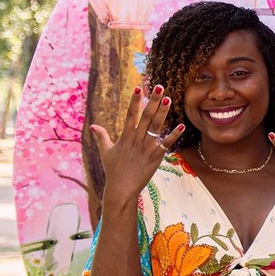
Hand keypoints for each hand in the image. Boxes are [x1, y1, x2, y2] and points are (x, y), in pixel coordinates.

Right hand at [90, 85, 183, 204]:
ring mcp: (147, 147)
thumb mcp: (106, 152)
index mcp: (125, 136)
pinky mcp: (156, 156)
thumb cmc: (113, 170)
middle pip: (146, 116)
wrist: (122, 188)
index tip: (139, 88)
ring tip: (169, 99)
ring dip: (163, 112)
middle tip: (160, 87)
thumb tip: (93, 126)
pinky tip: (181, 125)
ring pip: (157, 127)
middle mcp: (137, 139)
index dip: (135, 101)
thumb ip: (102, 137)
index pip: (130, 114)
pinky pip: (167, 143)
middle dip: (153, 101)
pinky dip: (174, 135)